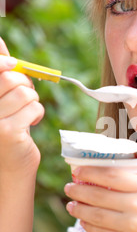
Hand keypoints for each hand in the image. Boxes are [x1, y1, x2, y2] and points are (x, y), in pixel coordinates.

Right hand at [0, 38, 44, 173]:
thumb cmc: (6, 129)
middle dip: (24, 83)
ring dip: (33, 101)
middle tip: (27, 96)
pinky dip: (37, 113)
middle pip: (8, 78)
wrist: (8, 169)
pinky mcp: (7, 132)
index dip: (3, 62)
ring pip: (24, 93)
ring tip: (28, 113)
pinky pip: (33, 108)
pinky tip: (30, 124)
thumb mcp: (1, 100)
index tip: (13, 64)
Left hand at [64, 166, 136, 231]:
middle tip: (68, 188)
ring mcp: (133, 227)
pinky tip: (84, 222)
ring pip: (96, 215)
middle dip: (79, 191)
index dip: (91, 172)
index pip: (112, 176)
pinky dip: (89, 226)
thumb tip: (104, 179)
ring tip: (71, 205)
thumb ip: (135, 186)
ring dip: (80, 209)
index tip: (77, 170)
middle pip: (100, 195)